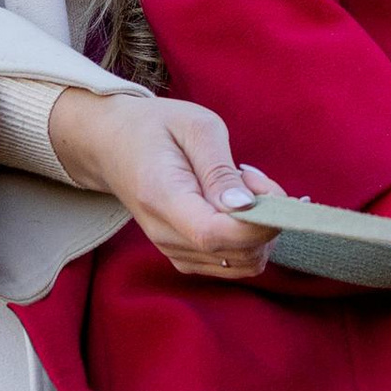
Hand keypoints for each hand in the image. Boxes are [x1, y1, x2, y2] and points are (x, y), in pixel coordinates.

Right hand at [45, 89, 277, 278]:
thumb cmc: (156, 127)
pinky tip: (236, 206)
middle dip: (266, 220)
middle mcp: (165, 236)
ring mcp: (174, 252)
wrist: (112, 144)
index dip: (259, 224)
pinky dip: (249, 238)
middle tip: (252, 176)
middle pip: (238, 254)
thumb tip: (247, 208)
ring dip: (260, 228)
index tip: (279, 195)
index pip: (216, 234)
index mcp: (162, 198)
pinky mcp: (185, 257)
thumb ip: (221, 170)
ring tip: (241, 187)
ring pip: (243, 263)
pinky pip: (234, 263)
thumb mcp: (195, 127)